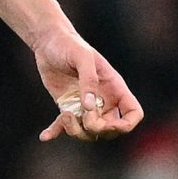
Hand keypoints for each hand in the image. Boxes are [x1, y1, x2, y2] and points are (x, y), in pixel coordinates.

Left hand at [33, 26, 143, 142]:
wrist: (49, 42)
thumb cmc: (70, 45)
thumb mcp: (82, 57)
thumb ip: (88, 80)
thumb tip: (89, 107)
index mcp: (114, 88)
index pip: (133, 113)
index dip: (126, 125)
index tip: (109, 124)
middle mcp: (102, 100)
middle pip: (109, 129)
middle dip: (97, 129)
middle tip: (82, 117)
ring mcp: (85, 107)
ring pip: (88, 132)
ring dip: (77, 131)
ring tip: (65, 116)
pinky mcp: (67, 107)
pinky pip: (63, 127)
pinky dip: (55, 132)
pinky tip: (44, 136)